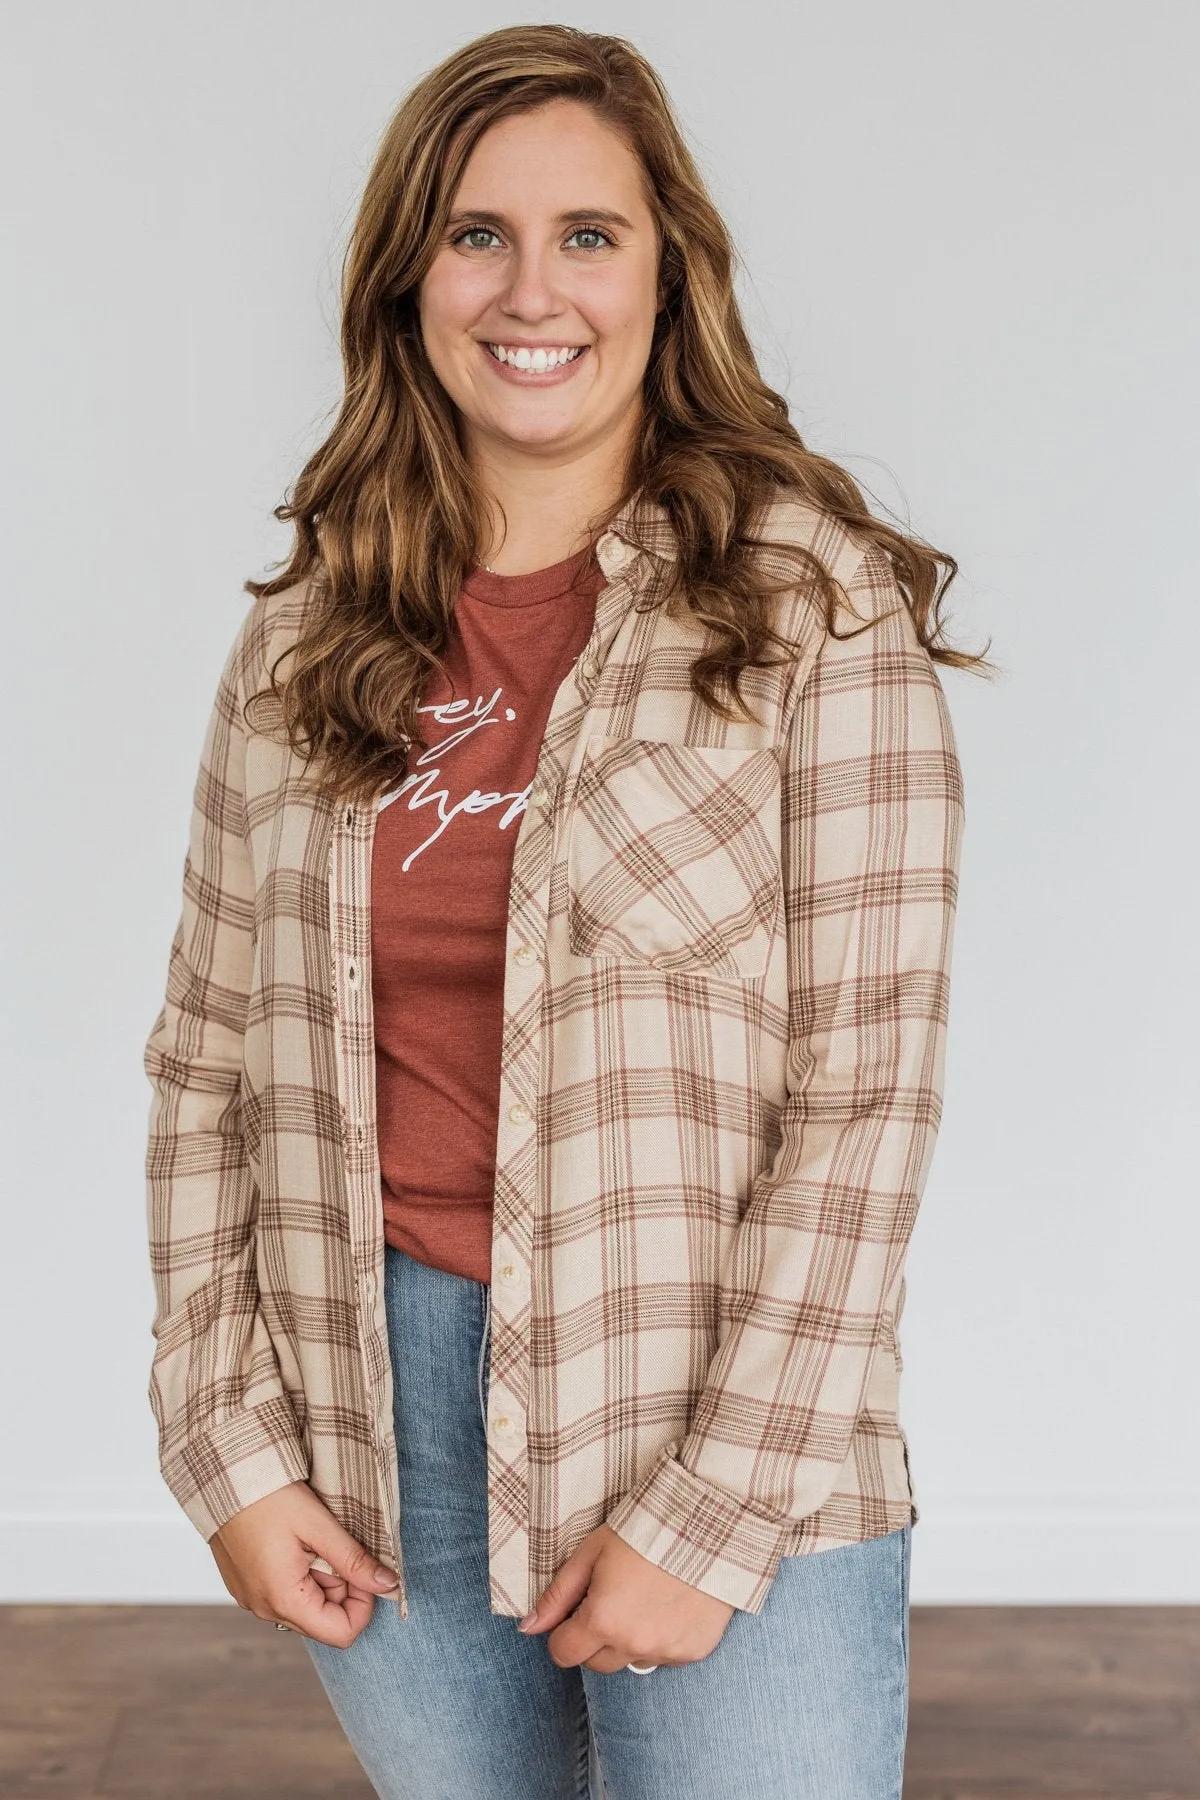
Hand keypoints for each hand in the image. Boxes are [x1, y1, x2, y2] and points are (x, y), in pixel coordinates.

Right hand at [211, 1480, 398, 1647]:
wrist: (223, 1477)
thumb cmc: (268, 1497)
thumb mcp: (319, 1526)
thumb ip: (354, 1561)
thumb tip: (388, 1585)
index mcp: (283, 1600)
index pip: (341, 1633)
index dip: (363, 1604)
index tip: (363, 1569)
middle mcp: (264, 1608)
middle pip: (323, 1620)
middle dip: (342, 1588)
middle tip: (337, 1546)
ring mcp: (252, 1598)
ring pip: (306, 1605)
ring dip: (322, 1579)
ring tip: (314, 1540)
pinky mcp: (247, 1586)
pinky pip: (285, 1593)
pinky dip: (301, 1574)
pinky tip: (296, 1543)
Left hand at [518, 1525, 734, 1672]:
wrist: (709, 1524)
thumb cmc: (644, 1529)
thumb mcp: (592, 1552)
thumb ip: (557, 1595)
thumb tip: (528, 1627)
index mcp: (602, 1621)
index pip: (563, 1654)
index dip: (564, 1633)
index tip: (576, 1612)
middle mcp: (633, 1645)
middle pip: (596, 1663)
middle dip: (595, 1638)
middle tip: (612, 1600)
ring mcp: (666, 1651)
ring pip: (631, 1661)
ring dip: (629, 1641)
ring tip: (644, 1599)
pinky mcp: (694, 1651)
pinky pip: (666, 1657)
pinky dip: (662, 1639)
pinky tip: (671, 1604)